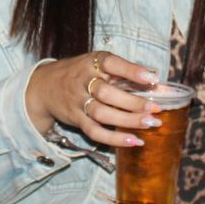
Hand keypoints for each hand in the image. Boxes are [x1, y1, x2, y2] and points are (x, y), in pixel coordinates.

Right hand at [23, 51, 162, 145]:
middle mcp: (83, 81)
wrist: (43, 87)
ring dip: (128, 120)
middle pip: (107, 93)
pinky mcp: (76, 119)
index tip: (152, 79)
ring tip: (150, 124)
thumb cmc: (81, 74)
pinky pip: (95, 132)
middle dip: (133, 102)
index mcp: (92, 62)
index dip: (132, 71)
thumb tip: (161, 86)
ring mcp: (78, 102)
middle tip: (156, 109)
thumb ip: (125, 74)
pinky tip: (134, 141)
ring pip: (102, 113)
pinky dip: (115, 138)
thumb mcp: (97, 65)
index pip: (112, 64)